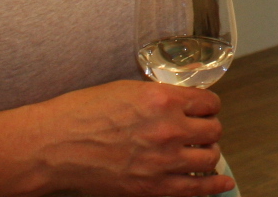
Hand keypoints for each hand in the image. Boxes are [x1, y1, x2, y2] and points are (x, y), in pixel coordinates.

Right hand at [33, 80, 233, 195]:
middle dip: (208, 129)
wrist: (56, 145)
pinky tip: (222, 182)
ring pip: (210, 158)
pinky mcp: (153, 187)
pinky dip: (214, 185)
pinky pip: (196, 188)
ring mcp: (163, 161)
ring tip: (200, 153)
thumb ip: (159, 97)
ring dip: (208, 154)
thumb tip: (180, 103)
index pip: (209, 102)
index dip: (207, 106)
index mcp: (163, 99)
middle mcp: (169, 129)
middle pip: (213, 130)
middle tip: (199, 131)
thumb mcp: (127, 90)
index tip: (204, 110)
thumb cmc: (82, 113)